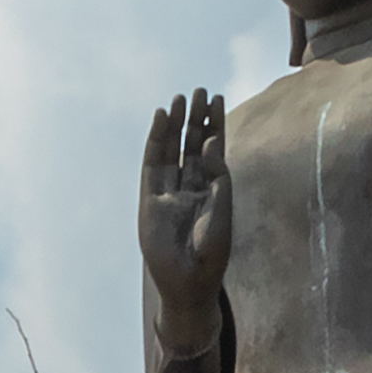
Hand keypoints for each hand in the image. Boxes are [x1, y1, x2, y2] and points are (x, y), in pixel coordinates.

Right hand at [136, 87, 229, 328]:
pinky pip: (153, 164)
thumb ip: (218, 176)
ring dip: (176, 125)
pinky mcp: (149, 200)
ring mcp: (168, 192)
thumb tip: (212, 142)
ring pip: (172, 150)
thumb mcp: (222, 211)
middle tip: (200, 90)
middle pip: (192, 145)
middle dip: (196, 118)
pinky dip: (156, 141)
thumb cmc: (211, 253)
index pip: (213, 150)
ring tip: (181, 99)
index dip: (215, 125)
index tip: (218, 99)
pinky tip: (161, 120)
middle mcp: (189, 187)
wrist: (188, 282)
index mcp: (211, 191)